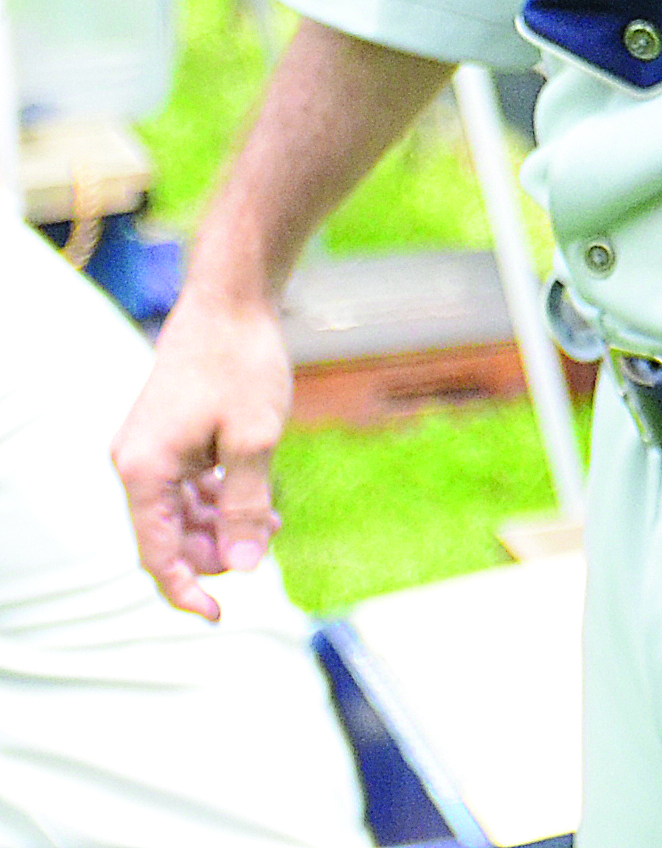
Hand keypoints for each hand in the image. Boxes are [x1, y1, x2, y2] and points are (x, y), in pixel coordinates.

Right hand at [110, 289, 297, 620]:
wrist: (231, 301)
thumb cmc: (242, 365)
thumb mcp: (255, 440)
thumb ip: (245, 507)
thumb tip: (245, 568)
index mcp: (143, 472)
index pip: (157, 554)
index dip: (186, 590)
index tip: (220, 616)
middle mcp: (135, 464)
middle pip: (169, 536)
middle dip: (216, 549)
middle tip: (268, 537)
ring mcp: (149, 449)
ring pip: (181, 512)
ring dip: (222, 524)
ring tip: (272, 521)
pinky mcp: (168, 436)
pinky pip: (188, 485)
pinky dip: (219, 497)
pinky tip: (258, 500)